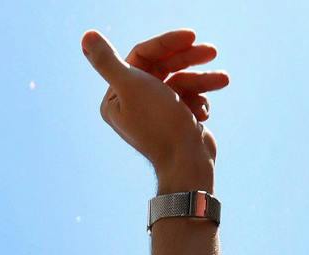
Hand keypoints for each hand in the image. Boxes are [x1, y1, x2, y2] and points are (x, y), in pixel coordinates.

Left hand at [81, 28, 225, 181]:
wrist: (187, 164)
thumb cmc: (160, 125)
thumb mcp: (131, 87)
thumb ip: (107, 62)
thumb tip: (86, 37)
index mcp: (116, 98)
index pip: (142, 56)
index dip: (167, 43)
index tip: (192, 36)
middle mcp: (132, 105)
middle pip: (163, 66)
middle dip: (189, 58)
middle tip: (211, 51)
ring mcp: (155, 113)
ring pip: (180, 81)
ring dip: (203, 80)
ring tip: (222, 79)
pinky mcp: (174, 121)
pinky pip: (189, 98)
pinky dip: (200, 100)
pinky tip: (203, 113)